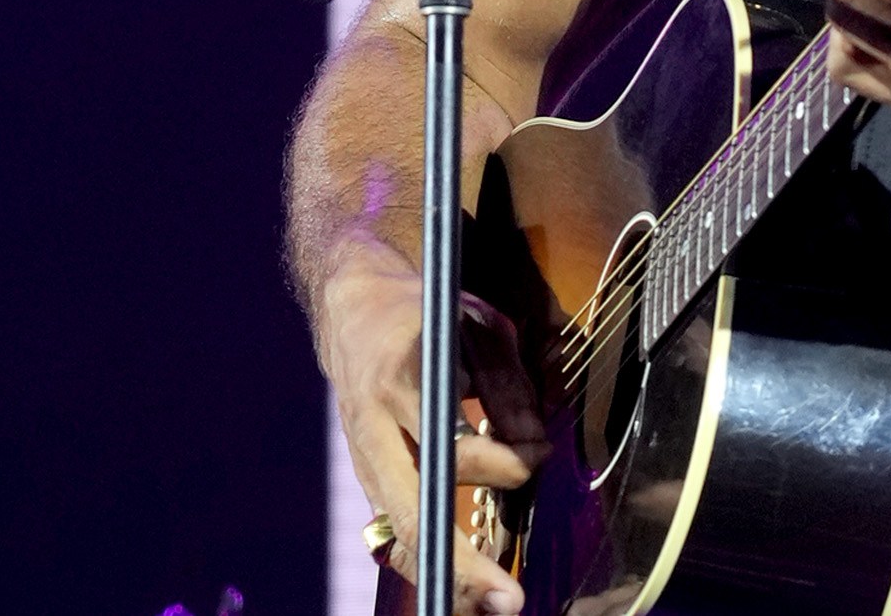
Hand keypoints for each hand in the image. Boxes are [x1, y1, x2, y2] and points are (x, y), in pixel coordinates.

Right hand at [316, 240, 543, 615]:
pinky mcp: (364, 476)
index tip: (538, 451)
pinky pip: (392, 531)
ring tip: (491, 606)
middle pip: (414, 506)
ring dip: (446, 575)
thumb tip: (534, 448)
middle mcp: (373, 424)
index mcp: (401, 376)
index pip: (448, 441)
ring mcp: (362, 456)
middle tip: (508, 600)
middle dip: (462, 560)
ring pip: (399, 531)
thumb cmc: (425, 312)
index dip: (500, 461)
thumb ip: (509, 387)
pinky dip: (426, 563)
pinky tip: (460, 593)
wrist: (351, 305)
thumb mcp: (479, 326)